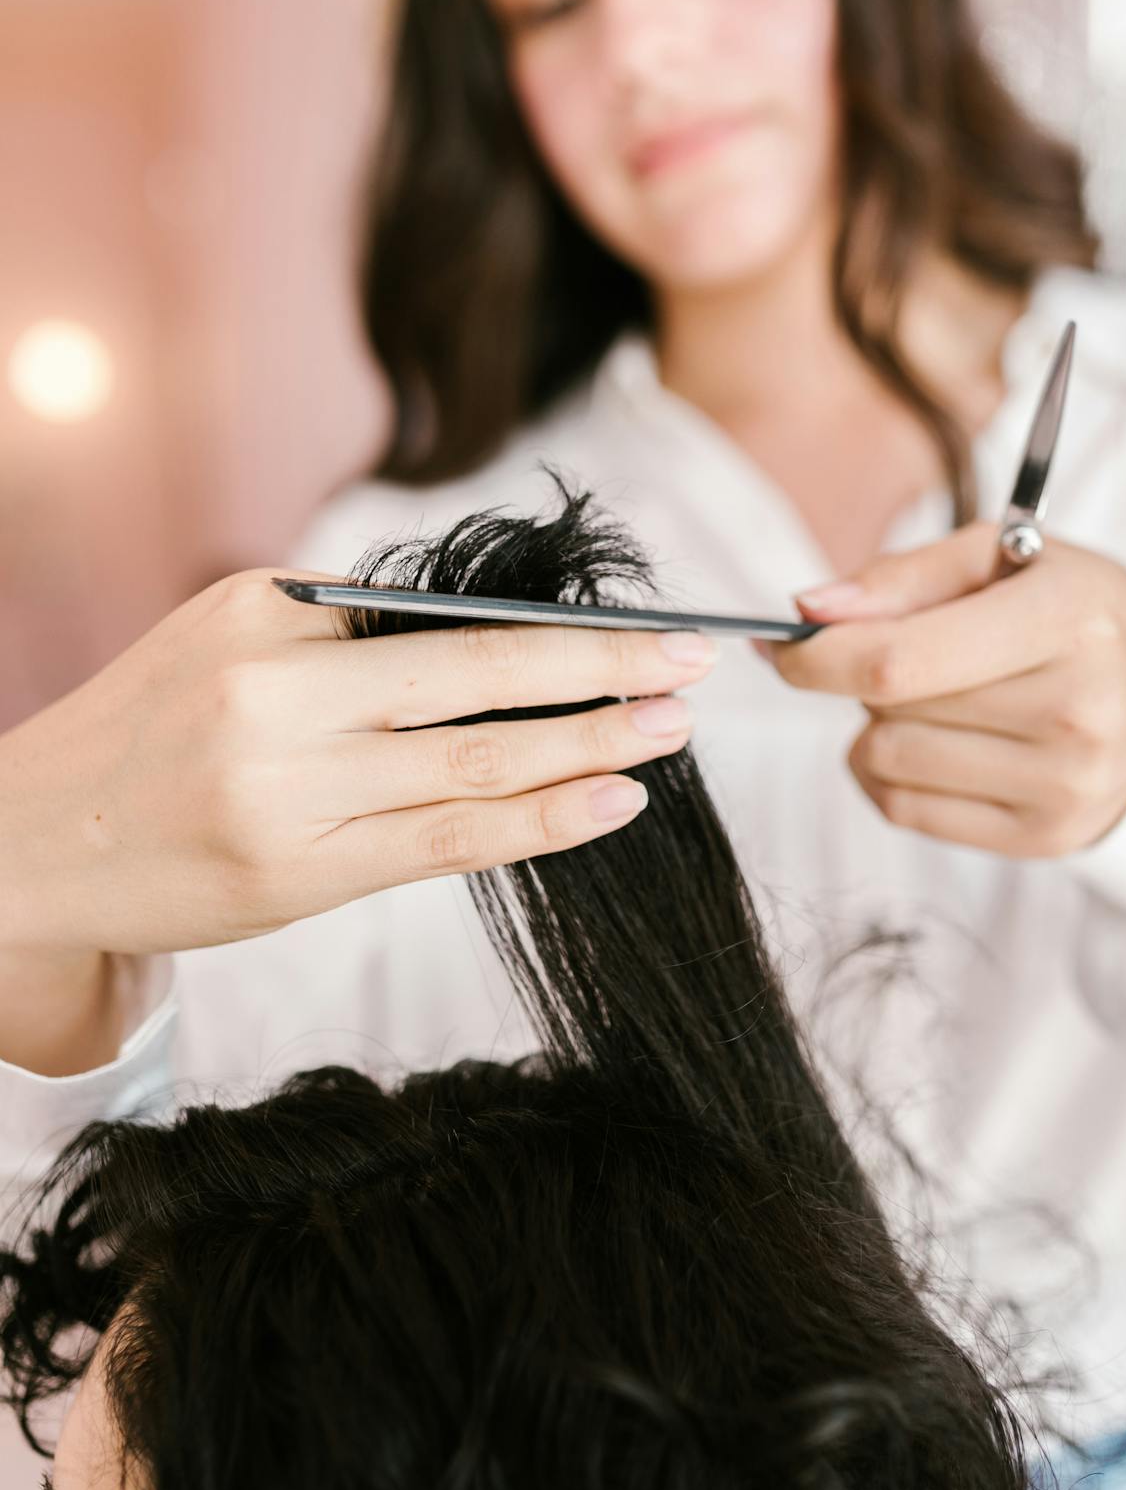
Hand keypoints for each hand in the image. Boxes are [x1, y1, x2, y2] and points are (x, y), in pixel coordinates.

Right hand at [0, 568, 713, 959]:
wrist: (32, 843)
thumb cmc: (152, 736)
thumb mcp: (229, 643)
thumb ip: (348, 638)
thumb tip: (505, 638)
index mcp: (264, 616)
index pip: (442, 616)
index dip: (557, 625)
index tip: (646, 624)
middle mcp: (277, 695)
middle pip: (476, 674)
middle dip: (601, 667)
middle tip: (696, 662)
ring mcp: (288, 790)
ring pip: (475, 762)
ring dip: (589, 743)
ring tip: (670, 730)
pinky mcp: (298, 873)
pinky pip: (444, 842)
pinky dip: (537, 821)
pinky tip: (609, 803)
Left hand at [763, 521, 1125, 859]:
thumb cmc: (1075, 612)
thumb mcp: (1006, 559)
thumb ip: (902, 578)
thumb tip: (809, 610)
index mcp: (1071, 620)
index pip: (900, 661)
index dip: (818, 657)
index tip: (780, 644)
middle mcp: (1079, 712)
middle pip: (888, 710)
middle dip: (863, 676)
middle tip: (906, 653)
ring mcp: (1068, 787)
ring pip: (887, 762)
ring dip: (877, 727)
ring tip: (932, 698)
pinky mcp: (1048, 839)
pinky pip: (907, 813)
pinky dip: (889, 776)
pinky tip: (932, 744)